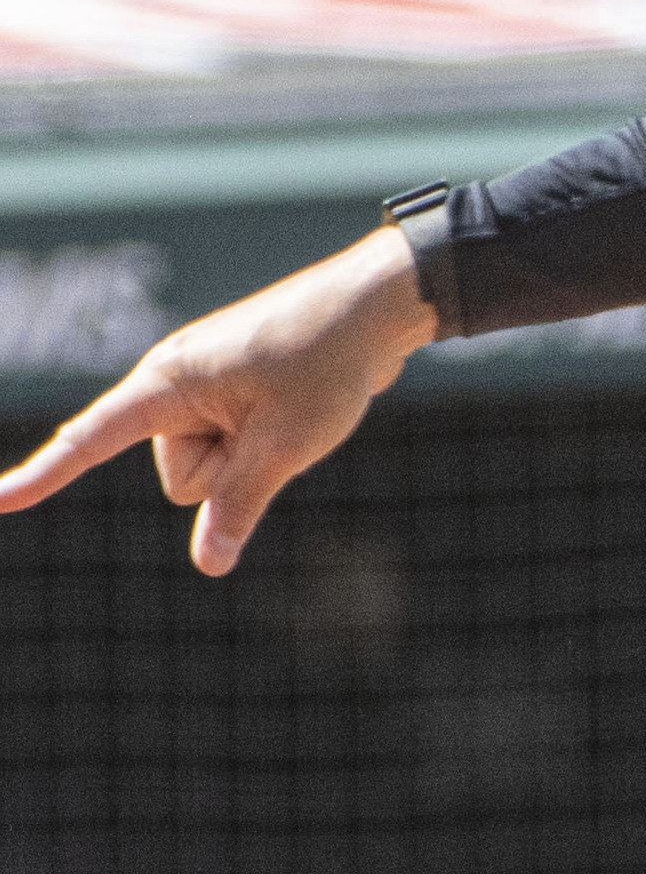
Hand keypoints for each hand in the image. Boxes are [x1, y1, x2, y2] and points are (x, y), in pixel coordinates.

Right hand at [0, 227, 436, 572]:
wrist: (375, 309)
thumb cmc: (327, 366)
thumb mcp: (284, 447)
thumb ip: (239, 505)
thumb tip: (209, 564)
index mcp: (166, 384)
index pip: (89, 440)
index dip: (41, 478)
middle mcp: (170, 384)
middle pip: (181, 478)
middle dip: (232, 470)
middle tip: (281, 421)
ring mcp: (199, 391)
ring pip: (212, 469)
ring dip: (254, 455)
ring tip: (293, 407)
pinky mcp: (226, 397)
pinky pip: (235, 449)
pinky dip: (263, 442)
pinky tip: (293, 403)